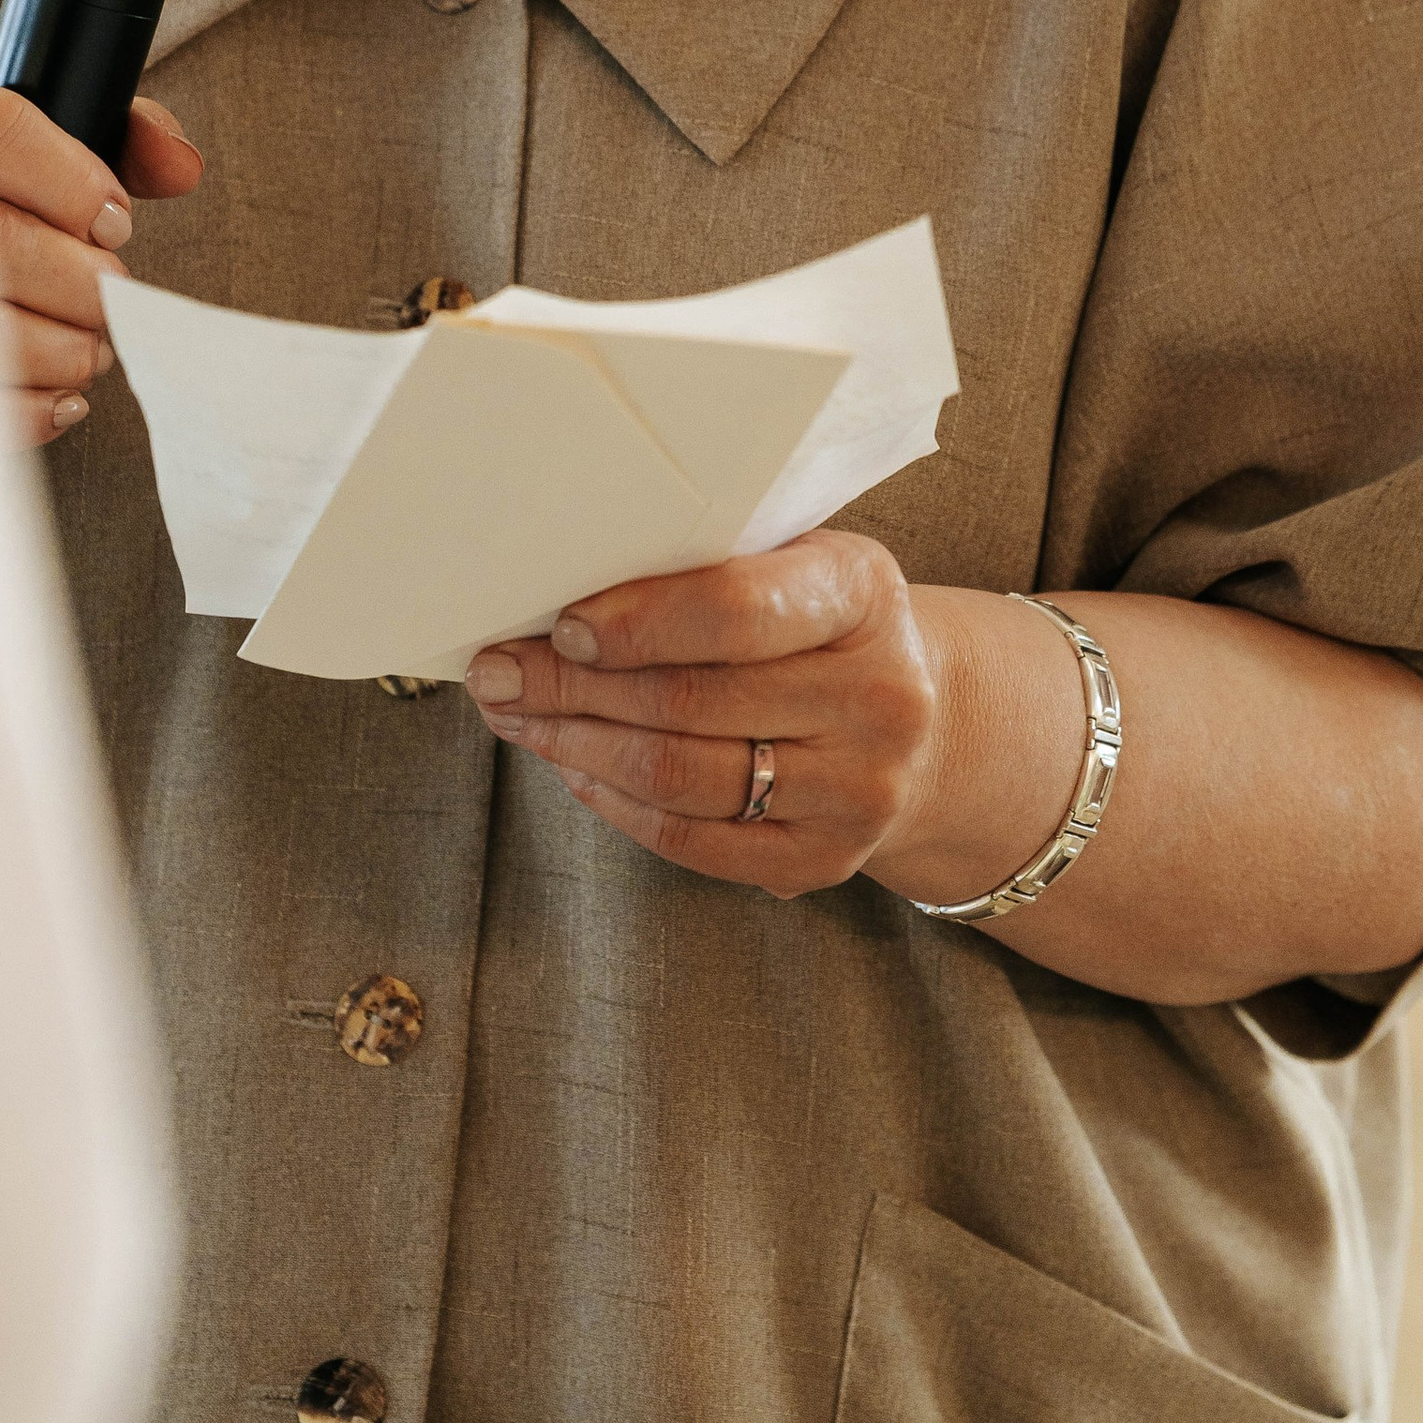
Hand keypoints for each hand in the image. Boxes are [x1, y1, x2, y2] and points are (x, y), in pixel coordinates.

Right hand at [0, 79, 203, 445]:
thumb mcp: (48, 143)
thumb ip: (125, 138)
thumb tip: (180, 168)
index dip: (72, 182)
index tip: (114, 220)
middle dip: (85, 280)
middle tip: (108, 291)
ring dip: (68, 349)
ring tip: (88, 342)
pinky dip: (35, 409)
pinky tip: (59, 390)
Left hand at [464, 534, 944, 900]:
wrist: (924, 718)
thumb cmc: (821, 623)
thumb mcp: (794, 562)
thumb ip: (704, 567)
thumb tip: (557, 599)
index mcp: (863, 593)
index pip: (738, 610)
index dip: (639, 621)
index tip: (560, 625)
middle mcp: (879, 696)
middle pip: (690, 700)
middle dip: (573, 686)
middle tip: (498, 671)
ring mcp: (859, 790)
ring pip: (680, 777)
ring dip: (577, 746)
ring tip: (520, 716)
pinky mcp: (826, 861)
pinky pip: (692, 840)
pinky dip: (616, 803)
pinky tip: (574, 766)